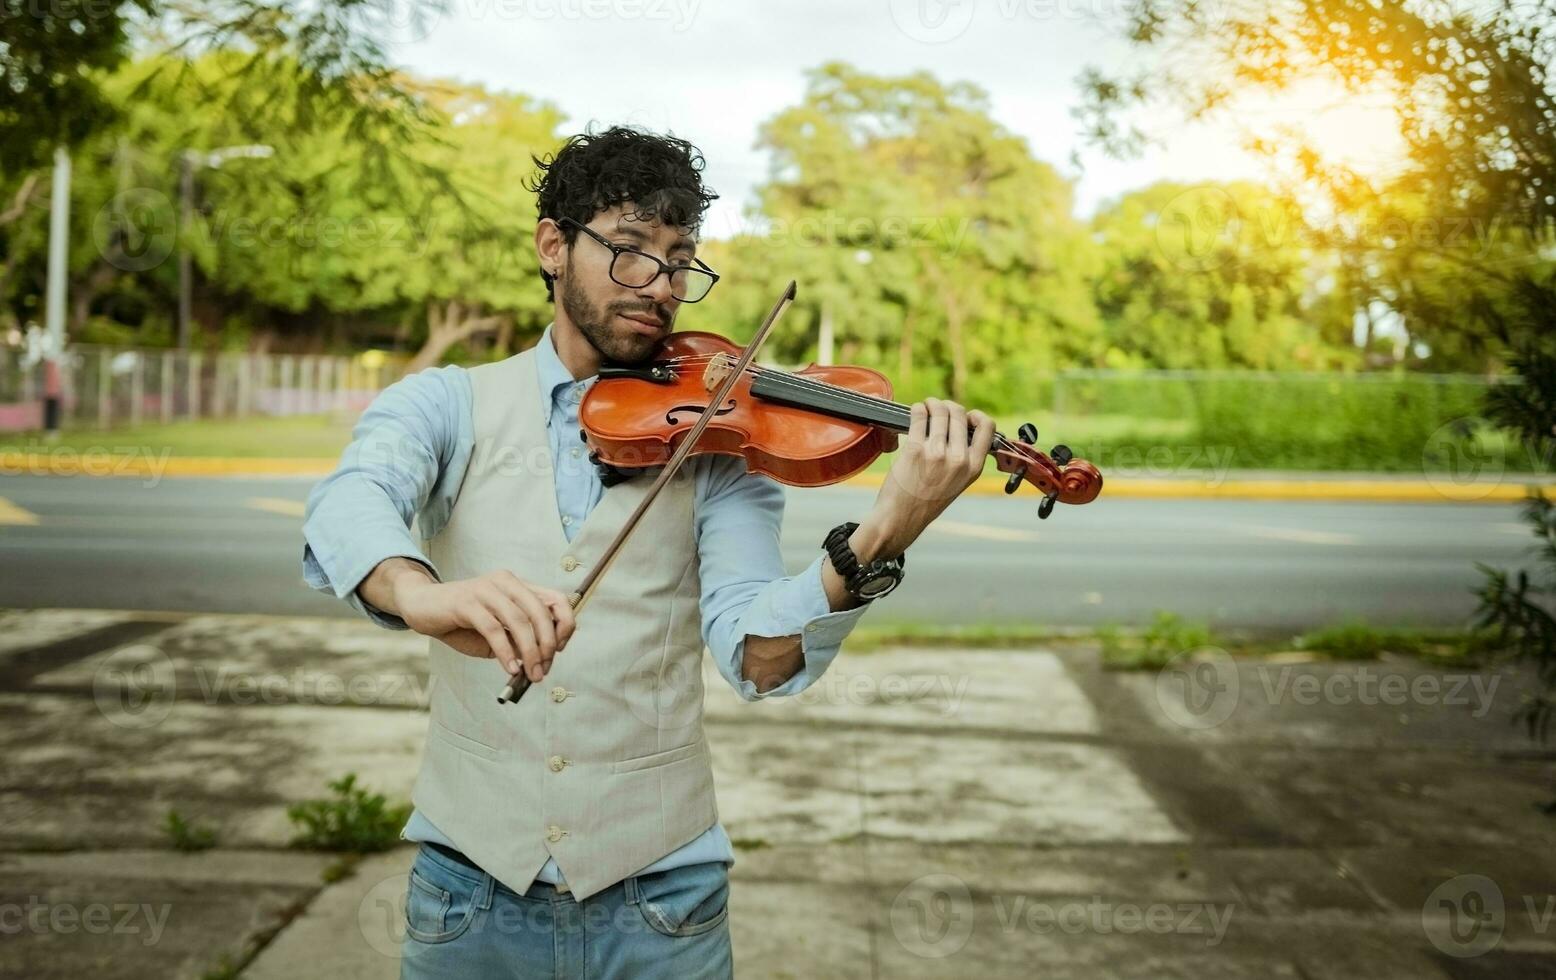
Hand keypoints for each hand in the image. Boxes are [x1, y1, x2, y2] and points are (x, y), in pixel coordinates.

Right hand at [395, 570, 576, 682]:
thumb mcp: (498, 632)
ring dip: (529, 652)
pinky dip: (506, 652)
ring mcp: (486, 589)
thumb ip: (518, 640)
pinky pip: (494, 629)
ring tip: (530, 674)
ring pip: (519, 621)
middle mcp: (505, 582)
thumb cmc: (463, 623)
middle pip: (540, 611)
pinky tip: (510, 667)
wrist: (423, 607)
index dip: (564, 625)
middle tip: (543, 670)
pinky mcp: (466, 601)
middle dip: (547, 645)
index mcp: (518, 586)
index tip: (559, 651)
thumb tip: (542, 661)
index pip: (556, 600)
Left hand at [854, 397, 993, 558]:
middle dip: (947, 406)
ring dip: (931, 404)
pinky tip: (915, 413)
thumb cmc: (926, 501)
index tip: (965, 417)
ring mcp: (936, 453)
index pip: (988, 427)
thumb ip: (964, 458)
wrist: (901, 519)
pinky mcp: (914, 450)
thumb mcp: (958, 483)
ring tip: (925, 407)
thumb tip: (960, 427)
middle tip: (938, 408)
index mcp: (974, 467)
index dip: (976, 415)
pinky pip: (918, 416)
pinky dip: (917, 409)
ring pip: (939, 411)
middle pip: (959, 413)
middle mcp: (958, 459)